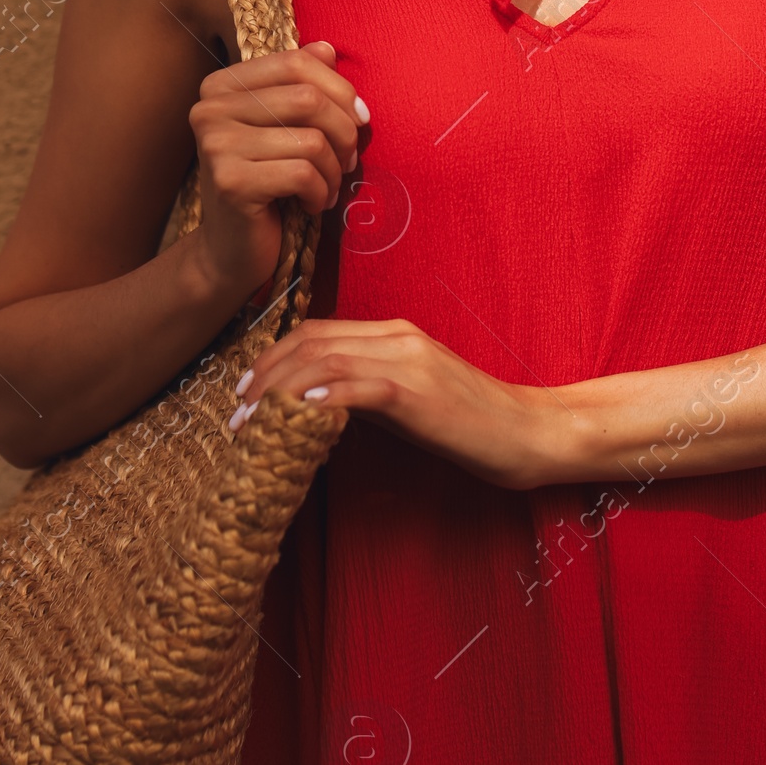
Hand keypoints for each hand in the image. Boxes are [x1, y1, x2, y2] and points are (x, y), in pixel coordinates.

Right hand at [187, 40, 366, 303]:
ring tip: (328, 187)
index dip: (340, 88)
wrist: (232, 251)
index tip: (360, 119)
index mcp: (221, 85)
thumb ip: (302, 85)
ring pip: (311, 140)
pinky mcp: (230, 183)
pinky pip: (303, 174)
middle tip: (349, 161)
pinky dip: (321, 192)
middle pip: (308, 98)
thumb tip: (327, 48)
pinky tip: (314, 204)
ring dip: (334, 170)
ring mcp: (215, 145)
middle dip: (345, 132)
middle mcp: (210, 108)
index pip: (296, 61)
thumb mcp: (285, 129)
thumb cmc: (268, 184)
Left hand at [228, 315, 572, 490]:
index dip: (273, 359)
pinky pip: (359, 387)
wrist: (529, 431)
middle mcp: (398, 337)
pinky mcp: (419, 391)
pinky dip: (322, 398)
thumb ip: (367, 392)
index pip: (317, 333)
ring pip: (325, 361)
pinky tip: (298, 415)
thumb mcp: (411, 400)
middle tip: (236, 415)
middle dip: (264, 376)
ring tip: (253, 423)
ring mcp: (410, 361)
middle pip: (311, 342)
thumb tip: (314, 407)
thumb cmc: (472, 423)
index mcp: (395, 335)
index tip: (246, 394)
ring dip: (279, 392)